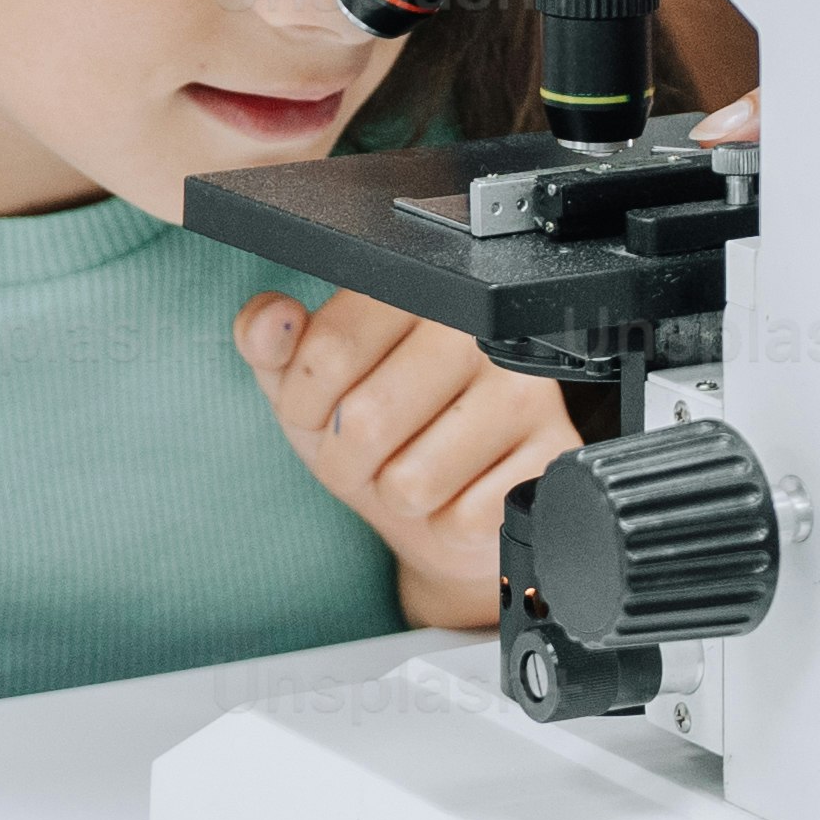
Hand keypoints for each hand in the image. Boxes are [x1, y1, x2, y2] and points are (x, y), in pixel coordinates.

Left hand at [240, 287, 576, 629]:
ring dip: (396, 495)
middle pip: (366, 418)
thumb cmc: (378, 433)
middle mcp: (479, 332)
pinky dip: (446, 523)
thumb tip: (271, 319)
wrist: (444, 504)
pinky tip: (460, 491)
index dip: (304, 403)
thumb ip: (270, 340)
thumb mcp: (308, 385)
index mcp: (417, 295)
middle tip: (367, 454)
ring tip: (415, 470)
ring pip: (411, 479)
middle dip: (346, 460)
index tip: (318, 411)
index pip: (329, 348)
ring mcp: (525, 393)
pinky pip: (461, 517)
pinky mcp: (550, 457)